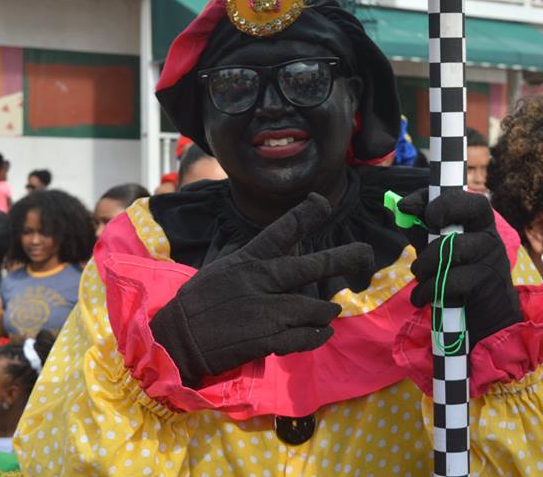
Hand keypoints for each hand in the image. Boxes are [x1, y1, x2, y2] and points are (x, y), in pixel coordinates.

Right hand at [150, 194, 372, 387]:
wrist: (177, 339)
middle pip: (312, 265)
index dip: (306, 214)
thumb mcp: (223, 268)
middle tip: (365, 255)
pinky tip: (322, 333)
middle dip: (344, 258)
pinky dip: (317, 335)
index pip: (281, 230)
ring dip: (326, 311)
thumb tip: (286, 241)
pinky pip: (305, 336)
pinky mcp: (267, 339)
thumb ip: (254, 254)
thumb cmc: (199, 301)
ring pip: (314, 307)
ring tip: (330, 312)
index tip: (323, 202)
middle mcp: (261, 280)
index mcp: (248, 259)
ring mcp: (266, 311)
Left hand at [397, 188, 522, 347]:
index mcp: (477, 222)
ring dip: (424, 266)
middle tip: (419, 245)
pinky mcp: (487, 283)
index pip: (462, 196)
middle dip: (440, 214)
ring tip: (419, 276)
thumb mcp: (436, 249)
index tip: (406, 206)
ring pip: (451, 249)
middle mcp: (490, 234)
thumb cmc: (457, 275)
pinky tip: (421, 297)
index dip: (434, 197)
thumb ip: (421, 229)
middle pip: (473, 209)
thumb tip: (401, 209)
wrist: (485, 316)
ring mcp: (492, 257)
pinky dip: (427, 290)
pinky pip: (449, 280)